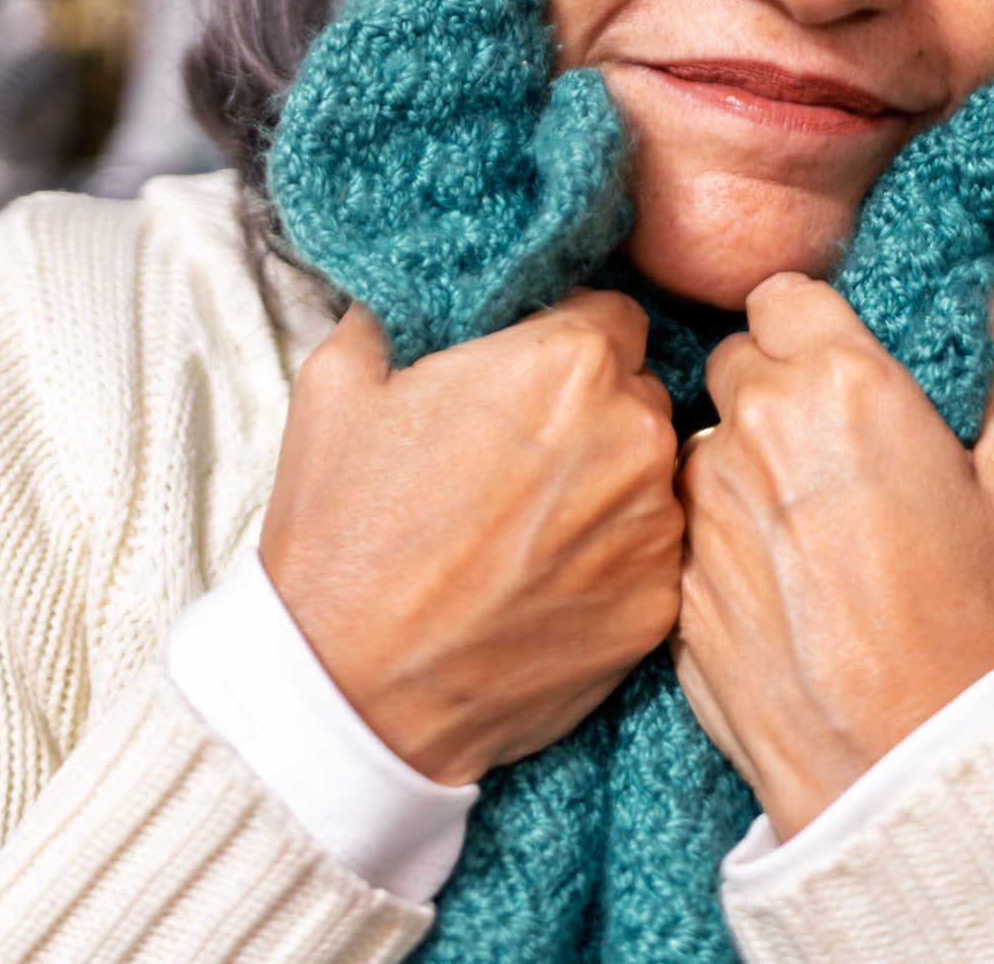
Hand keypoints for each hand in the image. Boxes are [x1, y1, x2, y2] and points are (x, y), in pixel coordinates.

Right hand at [259, 290, 681, 785]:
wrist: (350, 691)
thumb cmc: (341, 535)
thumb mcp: (336, 387)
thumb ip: (391, 320)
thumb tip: (409, 302)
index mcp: (570, 361)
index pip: (612, 315)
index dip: (566, 342)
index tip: (526, 378)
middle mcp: (634, 433)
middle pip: (638, 393)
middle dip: (591, 412)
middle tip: (519, 457)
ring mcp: (654, 527)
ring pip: (651, 476)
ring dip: (607, 487)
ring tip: (524, 528)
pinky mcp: (657, 606)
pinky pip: (651, 556)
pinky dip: (611, 561)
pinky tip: (542, 582)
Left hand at [672, 273, 993, 837]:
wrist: (901, 760)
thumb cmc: (971, 622)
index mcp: (843, 382)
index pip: (780, 295)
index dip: (807, 328)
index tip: (834, 367)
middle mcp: (758, 427)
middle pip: (737, 364)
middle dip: (773, 392)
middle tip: (830, 455)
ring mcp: (705, 503)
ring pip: (704, 445)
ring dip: (742, 467)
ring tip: (807, 534)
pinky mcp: (676, 573)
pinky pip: (688, 527)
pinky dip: (721, 541)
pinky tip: (778, 589)